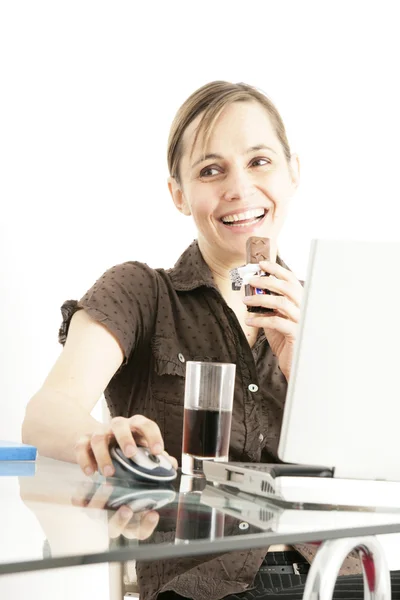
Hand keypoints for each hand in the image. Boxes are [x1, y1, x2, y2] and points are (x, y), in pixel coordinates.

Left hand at [71, 481, 159, 540]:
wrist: (113, 480)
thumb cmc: (135, 484)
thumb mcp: (147, 481)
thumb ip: (158, 474)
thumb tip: (172, 462)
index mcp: (133, 522)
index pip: (141, 532)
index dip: (147, 526)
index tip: (153, 513)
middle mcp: (116, 522)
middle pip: (117, 530)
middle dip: (121, 521)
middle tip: (126, 508)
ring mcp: (102, 515)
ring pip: (99, 517)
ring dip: (102, 505)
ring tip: (107, 488)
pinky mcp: (89, 505)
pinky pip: (83, 505)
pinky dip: (81, 500)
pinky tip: (80, 493)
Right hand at [74, 414, 177, 476]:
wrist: (100, 439)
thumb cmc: (126, 445)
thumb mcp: (142, 448)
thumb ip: (155, 456)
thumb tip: (172, 465)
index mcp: (135, 425)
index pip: (145, 425)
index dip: (152, 436)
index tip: (158, 451)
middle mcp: (117, 426)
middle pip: (120, 425)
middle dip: (125, 439)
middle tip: (130, 454)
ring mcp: (99, 432)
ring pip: (98, 437)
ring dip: (103, 455)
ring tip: (109, 473)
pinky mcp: (83, 441)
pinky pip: (81, 447)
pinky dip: (84, 460)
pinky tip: (90, 473)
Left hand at [243, 261, 303, 379]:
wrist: (296, 363)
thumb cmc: (286, 340)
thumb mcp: (276, 319)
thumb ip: (269, 306)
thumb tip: (252, 292)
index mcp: (301, 301)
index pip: (291, 280)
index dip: (277, 270)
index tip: (262, 264)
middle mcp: (305, 308)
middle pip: (287, 287)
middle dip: (266, 281)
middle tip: (250, 280)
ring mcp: (302, 321)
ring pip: (281, 303)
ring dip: (260, 299)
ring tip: (246, 300)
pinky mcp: (296, 334)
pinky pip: (276, 322)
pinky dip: (260, 319)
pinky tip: (249, 320)